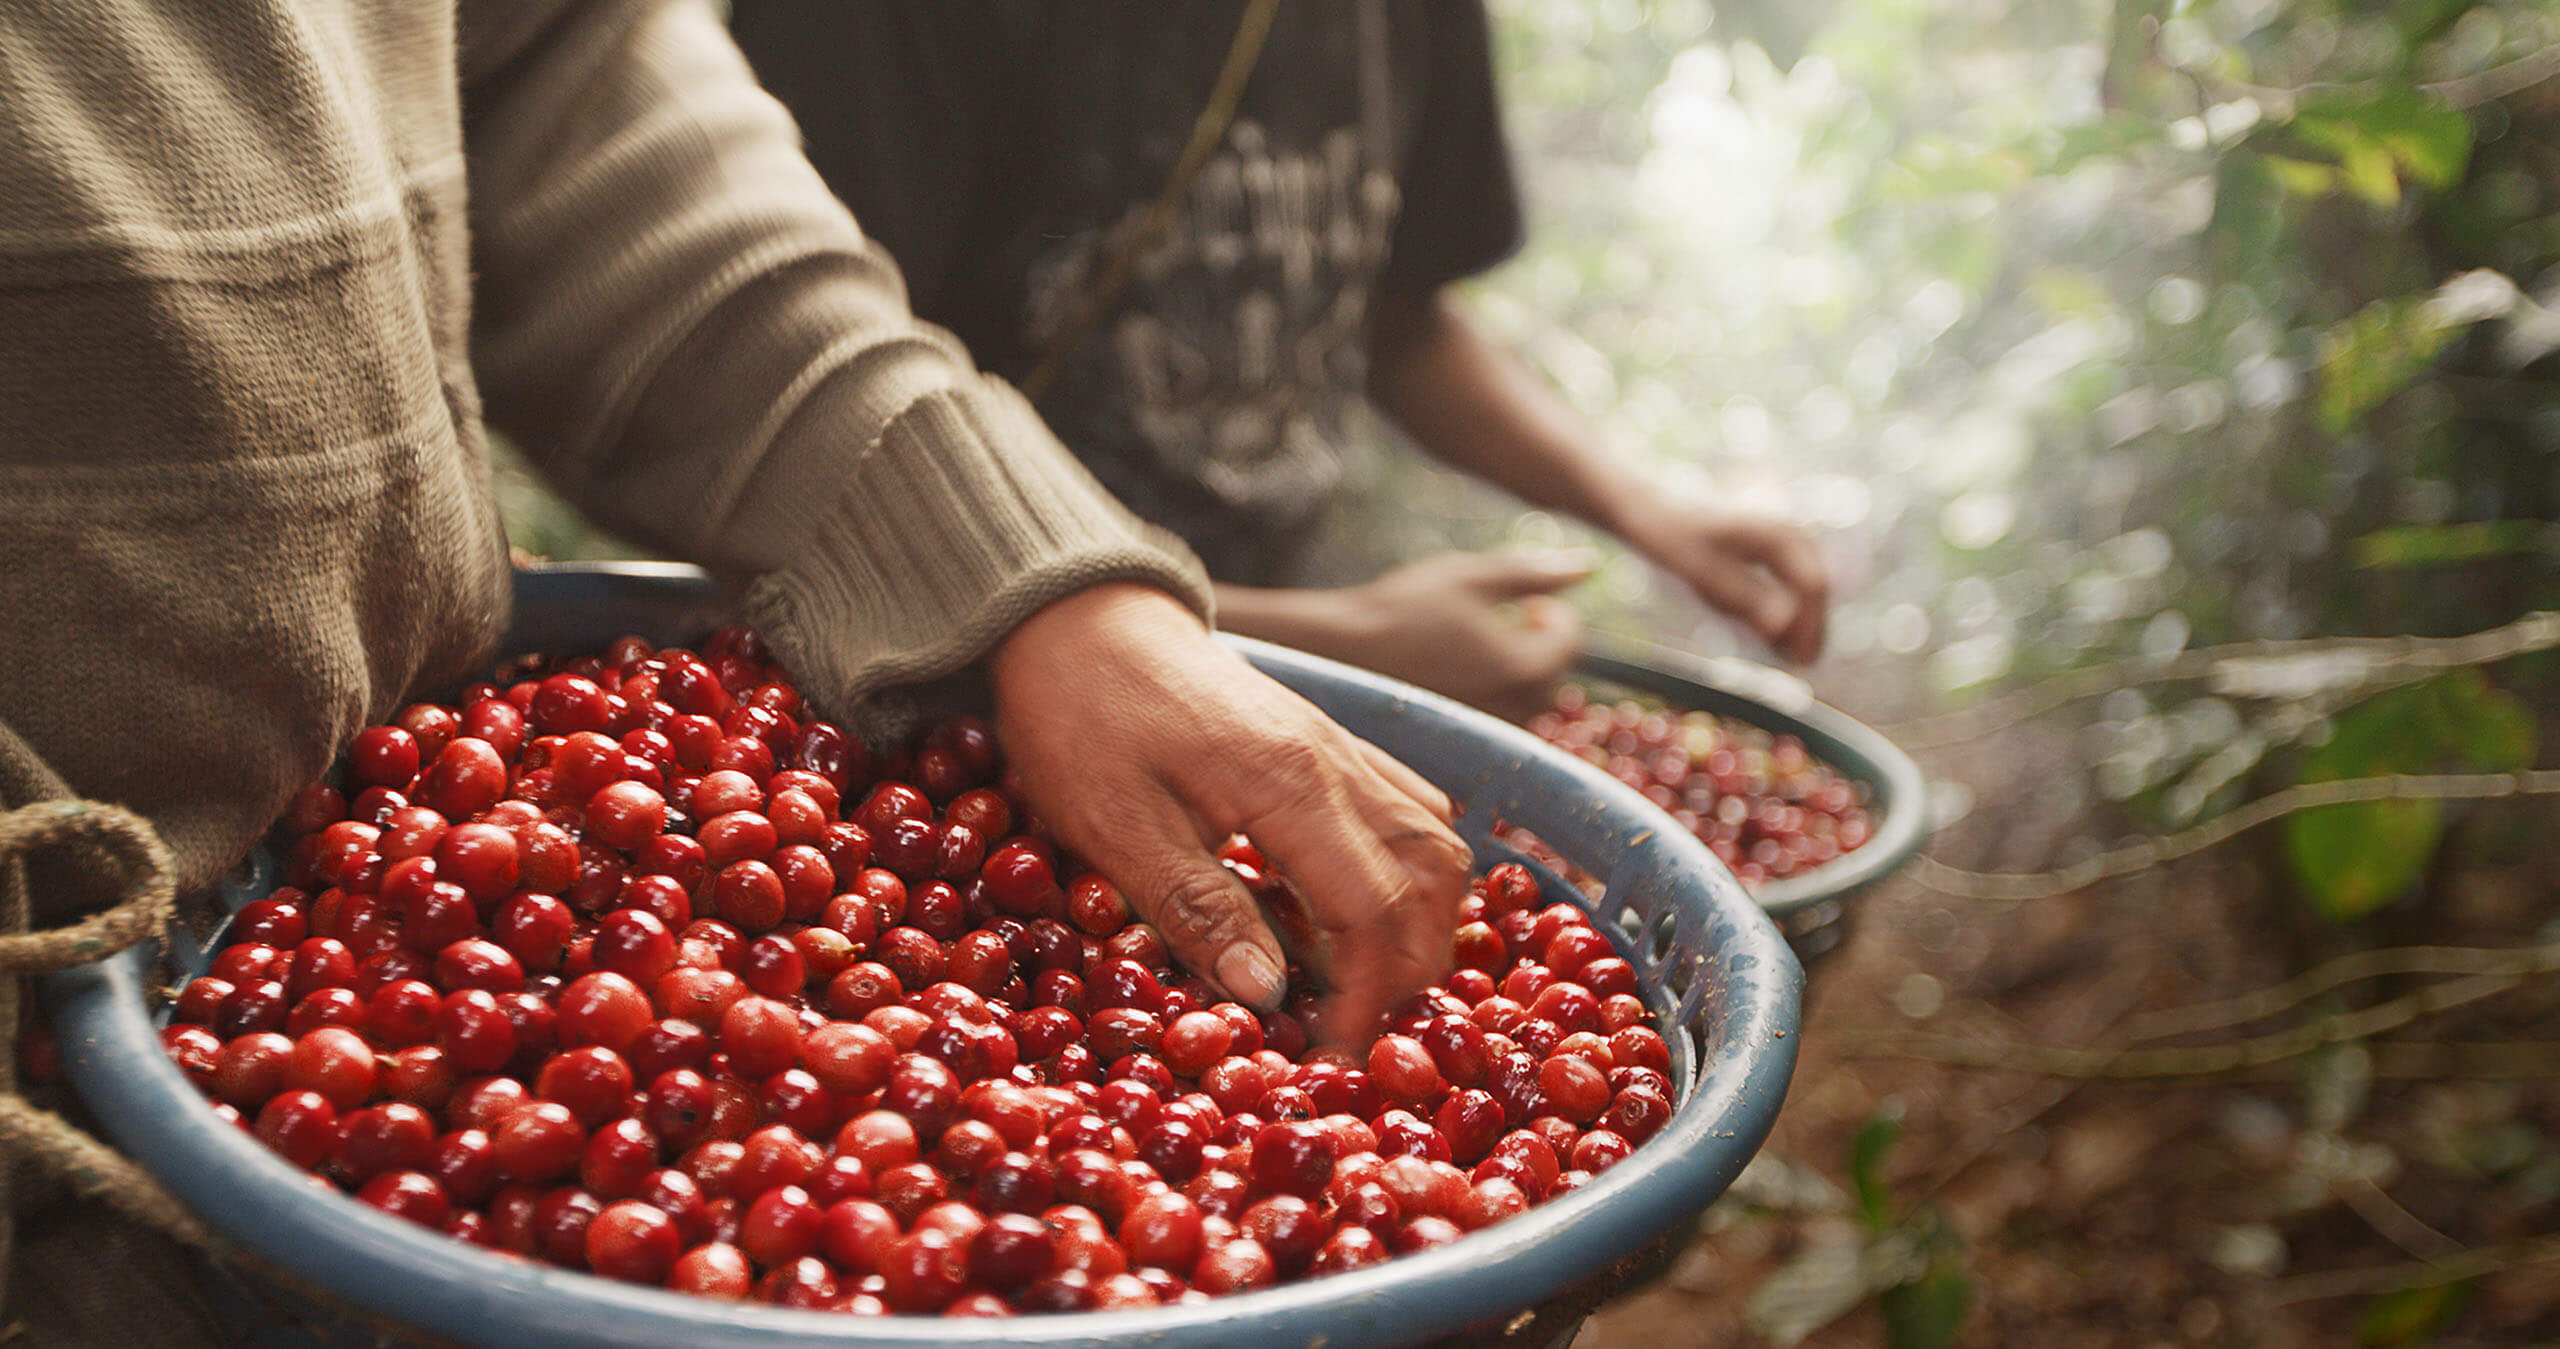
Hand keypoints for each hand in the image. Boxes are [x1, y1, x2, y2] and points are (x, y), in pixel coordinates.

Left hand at [987, 584, 1473, 1043]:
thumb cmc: (1081, 719)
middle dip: (1409, 970)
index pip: (1377, 911)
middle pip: (1432, 879)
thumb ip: (1196, 907)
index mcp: (1291, 784)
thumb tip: (1265, 995)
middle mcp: (1338, 761)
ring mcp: (1342, 746)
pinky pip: (1408, 810)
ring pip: (1435, 842)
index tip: (1332, 1060)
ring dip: (1418, 923)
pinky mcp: (1328, 743)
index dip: (1368, 1000)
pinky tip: (1351, 914)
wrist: (1078, 618)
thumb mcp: (1114, 826)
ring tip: (1360, 986)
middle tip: (1352, 1034)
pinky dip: (1406, 874)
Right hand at [1331, 550, 1590, 722]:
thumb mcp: (1473, 577)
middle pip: (1553, 678)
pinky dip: (1490, 695)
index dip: (1556, 616)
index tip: (1528, 602)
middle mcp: (1512, 708)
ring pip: (1526, 702)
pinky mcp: (1461, 738)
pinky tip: (1455, 671)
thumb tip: (1589, 564)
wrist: (1339, 651)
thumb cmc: (1403, 608)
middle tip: (1505, 620)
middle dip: (1540, 646)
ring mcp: (1486, 727)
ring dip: (1517, 672)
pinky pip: (1496, 719)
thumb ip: (1535, 573)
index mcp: (1524, 667)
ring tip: (1477, 645)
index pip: (1571, 644)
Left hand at [1622, 500, 1829, 662]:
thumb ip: (1747, 600)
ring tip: (1790, 656)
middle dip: (1811, 626)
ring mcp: (1782, 539)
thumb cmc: (1676, 541)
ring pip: (1806, 584)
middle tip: (1802, 665)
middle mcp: (1787, 532)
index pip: (1812, 585)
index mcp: (1777, 534)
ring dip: (1802, 620)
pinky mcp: (1771, 548)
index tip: (1803, 662)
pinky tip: (1775, 637)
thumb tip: (1784, 627)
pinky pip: (1790, 581)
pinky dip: (1786, 608)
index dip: (1811, 626)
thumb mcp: (1706, 575)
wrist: (1653, 511)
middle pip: (1816, 585)